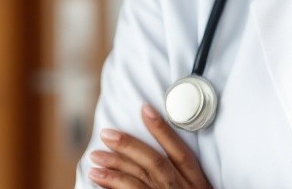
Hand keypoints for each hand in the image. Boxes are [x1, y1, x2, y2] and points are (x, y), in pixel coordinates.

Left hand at [88, 103, 212, 188]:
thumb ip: (183, 176)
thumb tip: (155, 157)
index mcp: (196, 182)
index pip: (179, 151)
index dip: (162, 129)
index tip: (145, 109)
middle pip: (154, 163)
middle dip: (129, 146)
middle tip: (107, 134)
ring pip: (139, 182)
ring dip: (115, 169)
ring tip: (95, 159)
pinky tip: (98, 182)